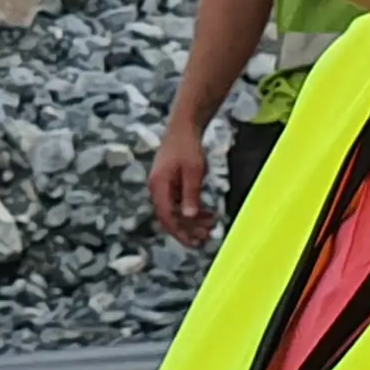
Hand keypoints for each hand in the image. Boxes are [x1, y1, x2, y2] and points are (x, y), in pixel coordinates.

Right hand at [145, 118, 214, 248]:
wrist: (183, 126)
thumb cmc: (188, 146)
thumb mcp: (193, 171)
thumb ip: (191, 193)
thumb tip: (189, 216)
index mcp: (159, 186)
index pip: (167, 217)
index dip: (180, 232)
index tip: (194, 242)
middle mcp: (157, 188)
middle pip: (170, 217)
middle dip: (188, 229)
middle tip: (206, 237)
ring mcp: (163, 186)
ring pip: (176, 211)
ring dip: (192, 221)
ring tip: (211, 225)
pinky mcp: (170, 183)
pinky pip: (179, 202)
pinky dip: (192, 209)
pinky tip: (207, 213)